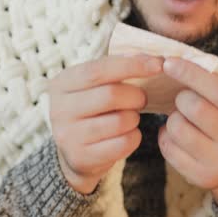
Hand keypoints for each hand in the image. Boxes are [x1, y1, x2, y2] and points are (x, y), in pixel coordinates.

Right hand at [47, 54, 162, 193]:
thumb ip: (117, 69)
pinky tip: (128, 133)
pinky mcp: (81, 157)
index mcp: (62, 83)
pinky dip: (134, 137)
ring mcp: (68, 136)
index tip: (158, 64)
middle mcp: (60, 109)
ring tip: (130, 117)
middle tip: (142, 99)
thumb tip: (153, 59)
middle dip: (136, 95)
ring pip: (120, 121)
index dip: (131, 65)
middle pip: (111, 95)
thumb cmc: (93, 109)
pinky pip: (123, 144)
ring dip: (135, 118)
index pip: (98, 70)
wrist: (75, 152)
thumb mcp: (95, 85)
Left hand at [158, 57, 217, 205]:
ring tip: (183, 118)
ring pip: (178, 127)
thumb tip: (178, 60)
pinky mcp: (200, 177)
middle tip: (184, 98)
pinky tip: (178, 134)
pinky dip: (166, 135)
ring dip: (173, 117)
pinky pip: (168, 147)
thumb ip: (217, 83)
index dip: (192, 74)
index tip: (169, 63)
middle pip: (196, 108)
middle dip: (182, 97)